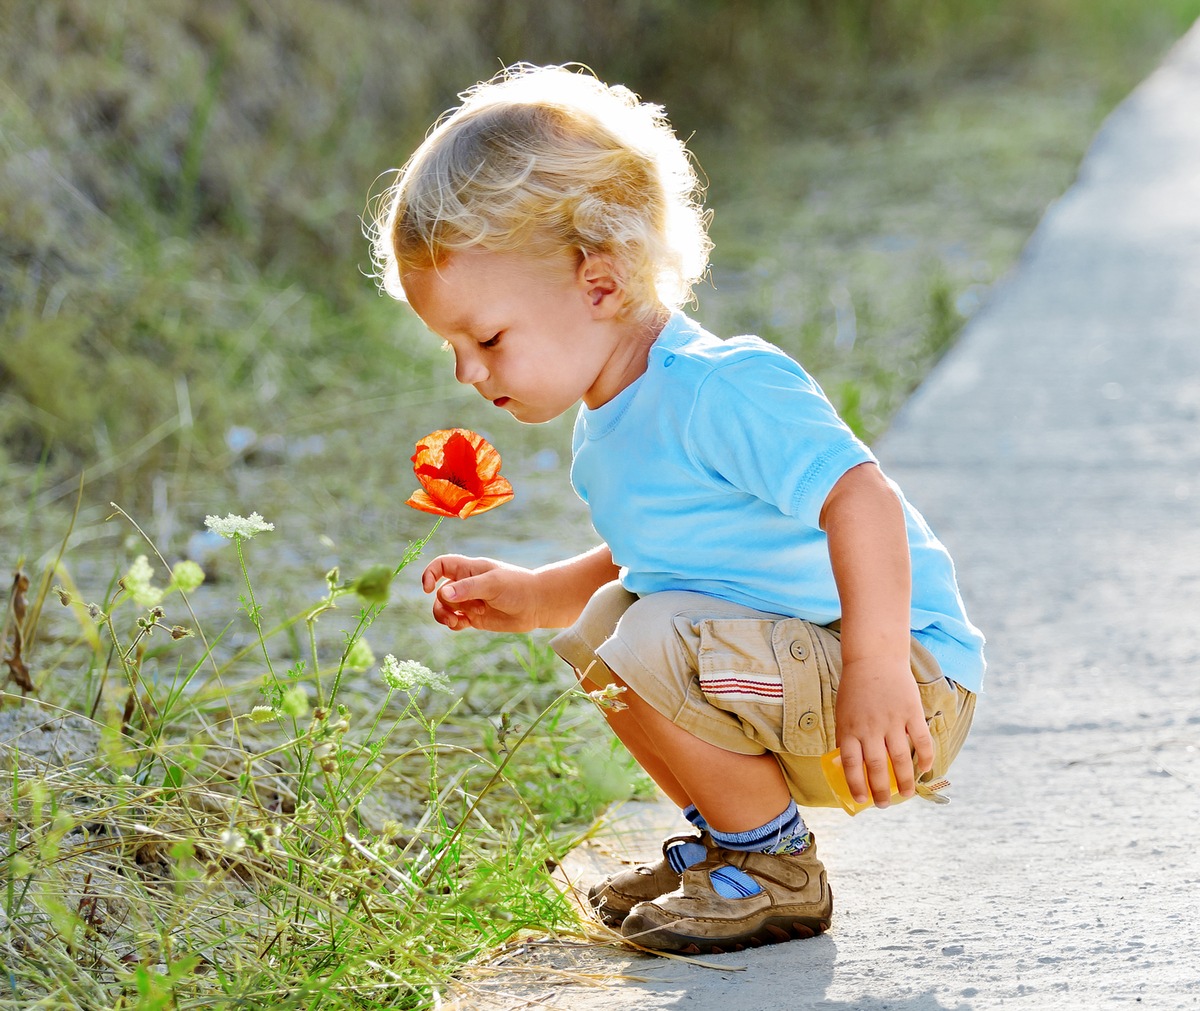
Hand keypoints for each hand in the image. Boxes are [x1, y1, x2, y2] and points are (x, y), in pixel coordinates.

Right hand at [420, 554, 542, 631]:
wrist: (537, 605)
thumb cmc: (517, 587)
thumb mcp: (493, 584)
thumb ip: (467, 588)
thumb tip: (441, 593)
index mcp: (469, 569)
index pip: (441, 565)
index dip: (429, 574)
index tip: (428, 589)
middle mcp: (466, 584)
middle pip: (440, 592)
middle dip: (446, 604)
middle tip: (467, 610)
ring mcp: (470, 601)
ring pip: (444, 608)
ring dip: (444, 616)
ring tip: (456, 622)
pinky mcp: (474, 618)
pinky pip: (454, 621)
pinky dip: (453, 624)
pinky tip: (462, 625)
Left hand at [834, 657, 933, 807]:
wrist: (874, 659)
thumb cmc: (856, 688)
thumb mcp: (843, 713)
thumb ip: (847, 737)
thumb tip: (848, 766)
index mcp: (850, 728)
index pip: (852, 764)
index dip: (857, 785)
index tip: (862, 800)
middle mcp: (871, 727)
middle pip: (877, 767)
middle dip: (881, 790)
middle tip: (884, 804)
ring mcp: (893, 720)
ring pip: (901, 759)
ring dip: (905, 781)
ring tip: (907, 795)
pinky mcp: (911, 712)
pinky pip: (921, 740)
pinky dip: (925, 758)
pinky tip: (924, 770)